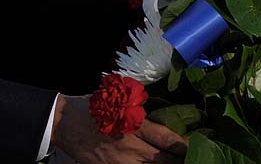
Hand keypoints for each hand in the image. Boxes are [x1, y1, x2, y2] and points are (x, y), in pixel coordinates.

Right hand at [51, 94, 186, 162]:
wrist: (64, 121)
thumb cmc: (94, 107)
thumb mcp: (120, 103)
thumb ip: (142, 117)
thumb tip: (166, 131)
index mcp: (133, 125)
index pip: (166, 139)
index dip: (184, 147)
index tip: (196, 149)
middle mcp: (129, 147)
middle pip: (163, 162)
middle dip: (178, 163)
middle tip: (192, 161)